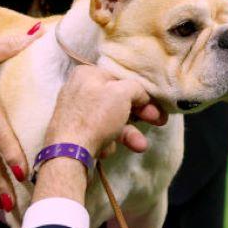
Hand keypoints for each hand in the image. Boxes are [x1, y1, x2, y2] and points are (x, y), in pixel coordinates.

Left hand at [32, 66, 165, 203]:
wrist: (68, 154)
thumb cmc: (96, 117)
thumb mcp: (123, 93)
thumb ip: (137, 88)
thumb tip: (141, 95)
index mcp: (87, 74)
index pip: (120, 78)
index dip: (140, 91)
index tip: (155, 104)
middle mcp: (79, 90)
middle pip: (117, 100)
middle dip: (139, 114)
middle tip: (159, 121)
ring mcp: (76, 113)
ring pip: (110, 120)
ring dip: (129, 133)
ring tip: (140, 146)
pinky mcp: (76, 133)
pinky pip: (99, 133)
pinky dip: (107, 141)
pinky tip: (106, 150)